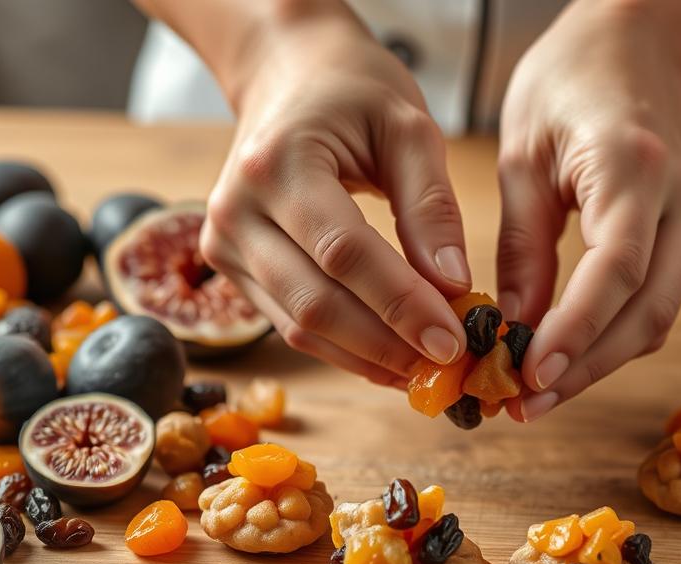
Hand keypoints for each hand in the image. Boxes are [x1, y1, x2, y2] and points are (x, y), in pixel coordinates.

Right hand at [199, 5, 471, 387]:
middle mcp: (236, 210)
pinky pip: (291, 325)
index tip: (457, 339)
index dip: (402, 304)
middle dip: (389, 344)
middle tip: (451, 367)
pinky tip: (393, 357)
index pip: (344, 253)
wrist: (287, 75)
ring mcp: (222, 245)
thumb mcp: (408, 127)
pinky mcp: (230, 270)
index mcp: (276, 163)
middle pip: (316, 304)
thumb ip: (431, 206)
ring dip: (369, 359)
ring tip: (429, 370)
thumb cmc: (353, 93)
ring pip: (300, 328)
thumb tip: (454, 287)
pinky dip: (346, 349)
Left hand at [497, 0, 680, 420]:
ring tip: (532, 396)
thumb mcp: (522, 153)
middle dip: (584, 369)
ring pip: (655, 320)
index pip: (616, 269)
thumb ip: (521, 244)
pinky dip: (609, 341)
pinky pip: (652, 306)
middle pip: (645, 313)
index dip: (576, 331)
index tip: (530, 375)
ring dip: (596, 365)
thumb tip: (510, 325)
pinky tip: (562, 361)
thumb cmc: (569, 84)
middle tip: (522, 405)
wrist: (636, 48)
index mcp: (634, 168)